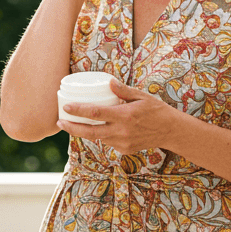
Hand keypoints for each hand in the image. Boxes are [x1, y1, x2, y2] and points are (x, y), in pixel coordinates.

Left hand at [57, 77, 172, 152]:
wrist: (171, 131)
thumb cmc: (156, 110)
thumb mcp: (141, 96)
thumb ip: (123, 90)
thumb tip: (108, 82)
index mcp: (124, 116)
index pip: (95, 113)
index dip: (78, 110)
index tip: (66, 107)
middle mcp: (121, 131)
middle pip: (89, 132)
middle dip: (72, 128)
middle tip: (60, 122)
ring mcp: (122, 143)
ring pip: (97, 138)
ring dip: (85, 131)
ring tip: (74, 123)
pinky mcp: (125, 149)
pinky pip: (108, 141)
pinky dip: (102, 134)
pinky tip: (101, 127)